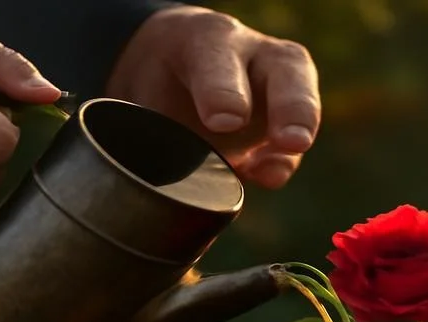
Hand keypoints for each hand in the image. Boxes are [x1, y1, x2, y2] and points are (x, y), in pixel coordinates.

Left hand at [106, 7, 320, 189]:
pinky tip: (268, 175)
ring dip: (299, 132)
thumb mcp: (136, 93)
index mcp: (205, 40)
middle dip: (290, 104)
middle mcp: (251, 56)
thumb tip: (127, 170)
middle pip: (285, 69)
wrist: (171, 81)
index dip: (221, 91)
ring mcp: (275, 89)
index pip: (218, 60)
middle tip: (290, 140)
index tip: (222, 122)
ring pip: (300, 99)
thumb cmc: (153, 84)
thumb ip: (138, 124)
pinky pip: (290, 146)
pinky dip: (282, 162)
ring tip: (290, 155)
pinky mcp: (282, 126)